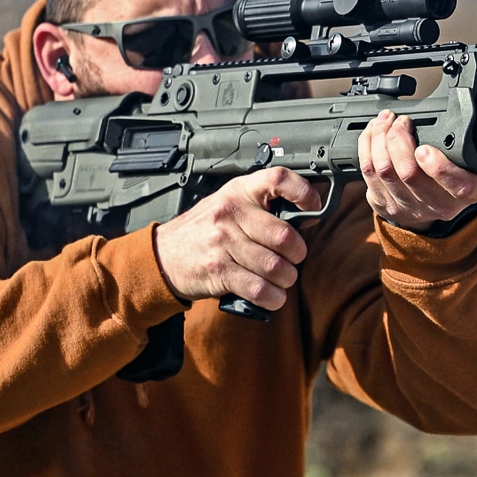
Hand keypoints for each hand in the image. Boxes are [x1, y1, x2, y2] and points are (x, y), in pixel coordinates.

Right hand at [151, 167, 320, 310]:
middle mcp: (231, 213)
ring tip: (282, 280)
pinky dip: (273, 298)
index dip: (302, 192)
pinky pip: (259, 289)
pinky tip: (272, 296)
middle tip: (292, 259)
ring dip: (286, 280)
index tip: (313, 206)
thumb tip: (308, 217)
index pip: (277, 179)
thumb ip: (266, 209)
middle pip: (284, 236)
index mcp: (239, 191)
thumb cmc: (204, 230)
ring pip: (276, 267)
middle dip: (297, 255)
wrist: (164, 255)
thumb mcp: (231, 206)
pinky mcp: (218, 271)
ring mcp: (223, 242)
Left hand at [358, 85, 476, 231]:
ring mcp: (409, 206)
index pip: (457, 186)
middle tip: (401, 121)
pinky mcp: (385, 204)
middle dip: (399, 140)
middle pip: (410, 174)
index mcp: (467, 191)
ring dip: (380, 139)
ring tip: (386, 120)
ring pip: (385, 171)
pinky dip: (367, 146)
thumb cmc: (456, 173)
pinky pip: (368, 173)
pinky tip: (373, 132)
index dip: (439, 168)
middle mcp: (438, 203)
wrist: (434, 207)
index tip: (425, 148)